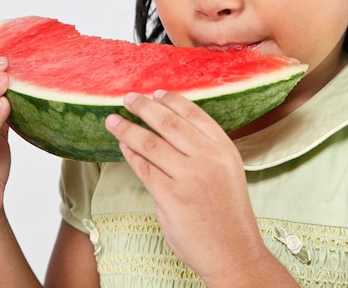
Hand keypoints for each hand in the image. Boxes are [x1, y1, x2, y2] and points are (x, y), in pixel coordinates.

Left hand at [105, 91, 263, 285]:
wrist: (234, 254)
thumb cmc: (227, 213)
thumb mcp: (227, 171)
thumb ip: (204, 149)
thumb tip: (168, 128)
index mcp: (224, 148)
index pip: (193, 113)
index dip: (171, 100)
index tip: (154, 93)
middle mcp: (208, 158)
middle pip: (168, 122)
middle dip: (144, 107)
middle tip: (128, 98)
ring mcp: (189, 177)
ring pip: (150, 143)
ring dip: (127, 128)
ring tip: (113, 120)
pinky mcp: (171, 197)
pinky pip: (144, 168)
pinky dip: (130, 154)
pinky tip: (122, 145)